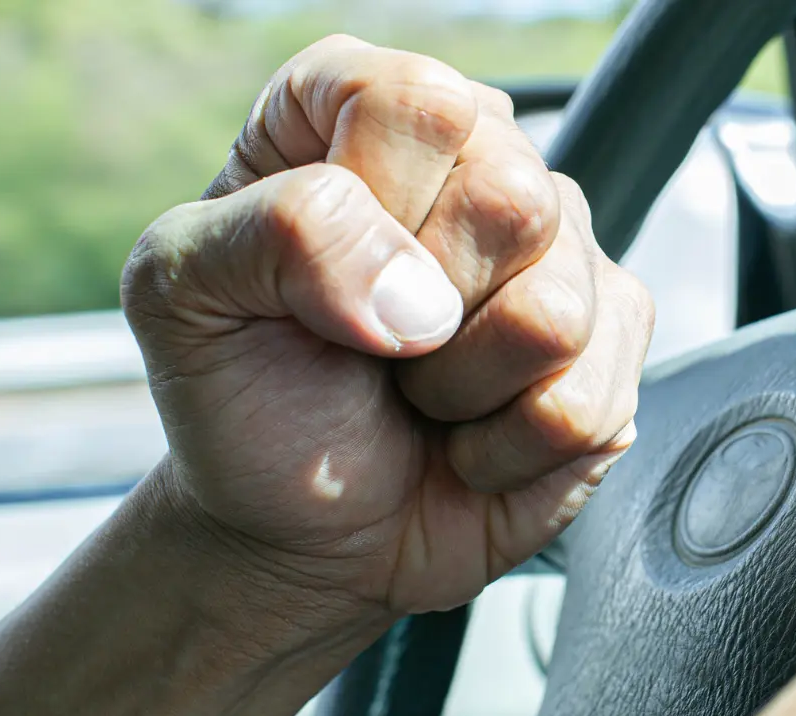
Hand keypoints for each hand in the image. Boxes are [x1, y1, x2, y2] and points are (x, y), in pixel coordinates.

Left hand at [123, 35, 652, 618]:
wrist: (300, 531)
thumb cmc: (244, 396)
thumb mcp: (183, 294)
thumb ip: (277, 233)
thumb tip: (418, 296)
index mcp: (361, 111)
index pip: (422, 104)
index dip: (376, 202)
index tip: (314, 277)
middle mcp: (476, 160)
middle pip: (513, 197)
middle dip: (423, 312)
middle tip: (373, 347)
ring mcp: (560, 251)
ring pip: (558, 310)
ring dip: (463, 390)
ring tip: (421, 392)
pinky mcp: (613, 343)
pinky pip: (590, 399)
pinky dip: (508, 450)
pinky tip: (471, 439)